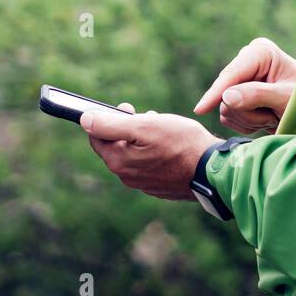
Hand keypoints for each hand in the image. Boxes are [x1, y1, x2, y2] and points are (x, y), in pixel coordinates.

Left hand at [80, 102, 219, 200]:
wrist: (211, 170)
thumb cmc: (180, 143)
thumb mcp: (144, 125)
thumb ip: (111, 124)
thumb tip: (85, 119)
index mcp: (118, 161)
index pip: (96, 137)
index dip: (107, 119)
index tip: (127, 109)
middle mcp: (127, 177)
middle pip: (115, 146)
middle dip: (127, 128)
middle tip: (148, 116)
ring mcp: (143, 184)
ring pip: (133, 154)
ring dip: (142, 139)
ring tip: (163, 128)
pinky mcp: (159, 186)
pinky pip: (148, 164)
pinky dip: (153, 152)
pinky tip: (170, 145)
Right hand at [193, 37, 295, 133]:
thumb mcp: (285, 98)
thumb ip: (257, 96)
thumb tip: (226, 97)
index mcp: (259, 52)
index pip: (231, 75)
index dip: (215, 93)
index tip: (200, 110)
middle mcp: (247, 61)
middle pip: (226, 93)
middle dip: (248, 111)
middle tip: (272, 115)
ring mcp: (241, 78)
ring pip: (226, 108)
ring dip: (249, 119)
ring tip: (271, 116)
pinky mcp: (237, 95)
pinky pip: (228, 116)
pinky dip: (246, 124)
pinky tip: (264, 119)